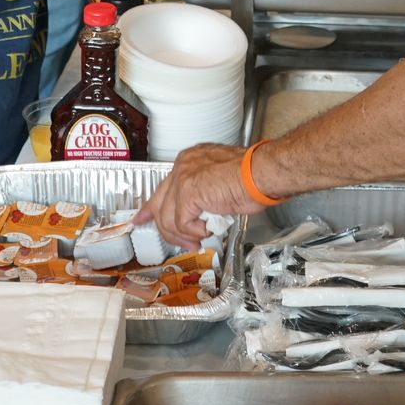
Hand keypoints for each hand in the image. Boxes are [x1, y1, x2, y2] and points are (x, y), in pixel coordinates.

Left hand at [136, 142, 262, 245]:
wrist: (262, 173)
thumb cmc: (252, 177)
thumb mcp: (220, 183)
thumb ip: (202, 196)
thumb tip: (197, 216)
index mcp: (188, 161)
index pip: (162, 188)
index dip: (151, 208)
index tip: (142, 219)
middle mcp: (182, 167)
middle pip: (160, 205)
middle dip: (166, 230)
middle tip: (180, 243)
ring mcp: (183, 179)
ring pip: (168, 219)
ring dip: (184, 235)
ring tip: (199, 240)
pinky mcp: (188, 193)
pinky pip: (182, 223)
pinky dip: (196, 231)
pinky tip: (208, 229)